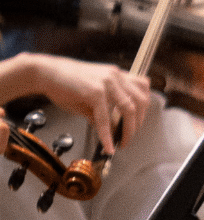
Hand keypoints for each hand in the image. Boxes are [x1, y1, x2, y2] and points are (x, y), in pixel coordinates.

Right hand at [18, 54, 150, 148]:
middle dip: (138, 122)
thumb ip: (104, 110)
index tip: (137, 122)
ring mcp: (106, 82)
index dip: (144, 108)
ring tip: (122, 143)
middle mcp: (115, 76)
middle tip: (129, 136)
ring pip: (129, 109)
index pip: (143, 88)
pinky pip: (106, 118)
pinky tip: (108, 146)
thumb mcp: (90, 95)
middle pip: (141, 101)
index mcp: (116, 74)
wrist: (44, 73)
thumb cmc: (64, 83)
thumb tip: (112, 130)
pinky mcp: (95, 92)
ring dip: (129, 130)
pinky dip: (108, 135)